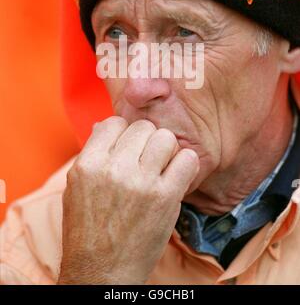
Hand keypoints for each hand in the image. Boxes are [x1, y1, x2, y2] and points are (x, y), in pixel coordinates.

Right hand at [57, 116, 199, 284]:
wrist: (102, 272)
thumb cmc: (87, 231)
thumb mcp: (76, 188)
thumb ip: (92, 154)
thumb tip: (104, 125)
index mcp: (88, 164)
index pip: (114, 123)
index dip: (124, 132)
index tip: (129, 147)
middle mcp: (114, 168)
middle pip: (143, 127)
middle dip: (146, 140)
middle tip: (146, 159)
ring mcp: (141, 182)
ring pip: (165, 137)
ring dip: (166, 150)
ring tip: (161, 167)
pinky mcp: (165, 197)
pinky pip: (187, 159)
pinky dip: (185, 165)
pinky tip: (176, 176)